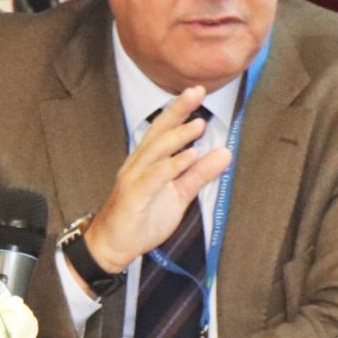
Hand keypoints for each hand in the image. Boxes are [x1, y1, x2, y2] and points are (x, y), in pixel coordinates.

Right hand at [83, 86, 232, 270]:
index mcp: (148, 161)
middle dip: (177, 111)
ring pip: (156, 151)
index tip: (197, 90)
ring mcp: (133, 178)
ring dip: (178, 137)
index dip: (180, 110)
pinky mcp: (133, 196)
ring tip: (199, 124)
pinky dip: (172, 166)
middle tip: (197, 91)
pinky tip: (189, 156)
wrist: (113, 246)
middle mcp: (138, 164)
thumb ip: (199, 174)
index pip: (165, 130)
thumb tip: (224, 152)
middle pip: (158, 132)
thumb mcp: (178, 196)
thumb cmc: (142, 219)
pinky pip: (154, 177)